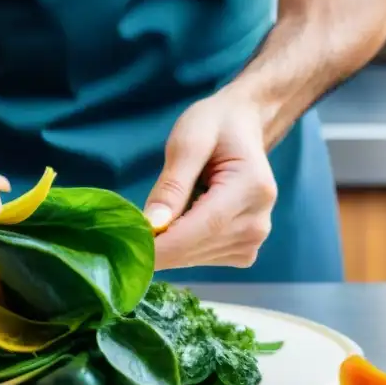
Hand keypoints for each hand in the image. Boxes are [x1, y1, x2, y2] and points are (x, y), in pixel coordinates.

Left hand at [144, 92, 277, 270]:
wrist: (243, 126)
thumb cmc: (215, 126)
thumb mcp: (188, 140)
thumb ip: (172, 184)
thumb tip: (153, 224)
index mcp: (251, 189)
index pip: (201, 229)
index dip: (161, 245)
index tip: (127, 244)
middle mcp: (258, 221)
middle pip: (196, 248)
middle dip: (158, 244)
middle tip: (128, 228)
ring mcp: (254, 239)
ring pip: (196, 258)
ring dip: (170, 243)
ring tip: (168, 207)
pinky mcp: (245, 250)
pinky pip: (203, 258)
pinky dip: (183, 246)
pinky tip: (184, 217)